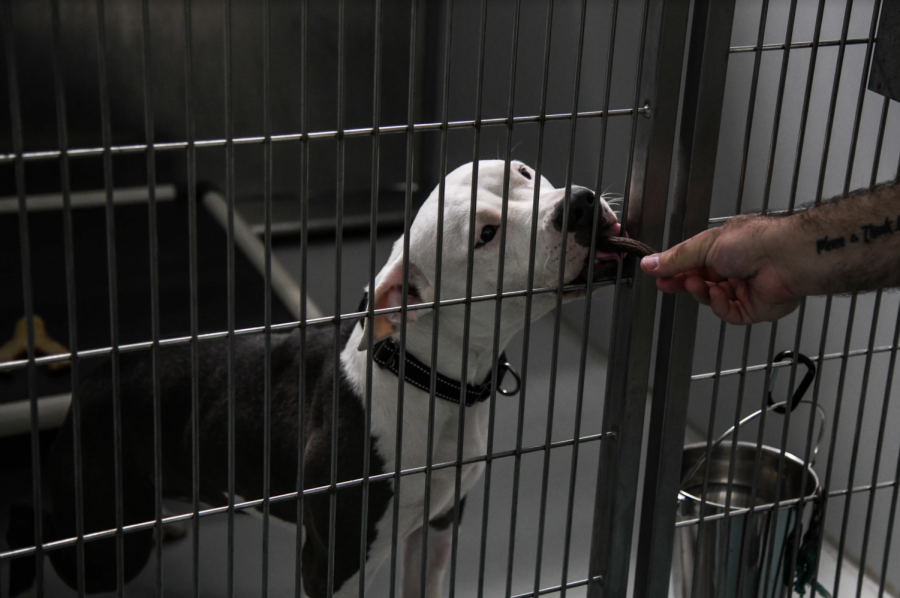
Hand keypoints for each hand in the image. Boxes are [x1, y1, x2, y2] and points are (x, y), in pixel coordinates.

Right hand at [639, 216, 800, 324]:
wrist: (785, 259)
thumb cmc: (755, 242)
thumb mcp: (705, 245)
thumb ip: (676, 258)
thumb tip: (650, 263)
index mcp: (724, 248)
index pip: (693, 261)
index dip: (674, 269)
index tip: (656, 273)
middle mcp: (734, 268)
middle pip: (700, 281)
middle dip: (682, 283)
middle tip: (665, 284)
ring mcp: (744, 289)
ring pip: (712, 298)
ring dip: (702, 292)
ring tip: (697, 284)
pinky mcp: (753, 308)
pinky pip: (728, 313)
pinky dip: (720, 305)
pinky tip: (720, 293)